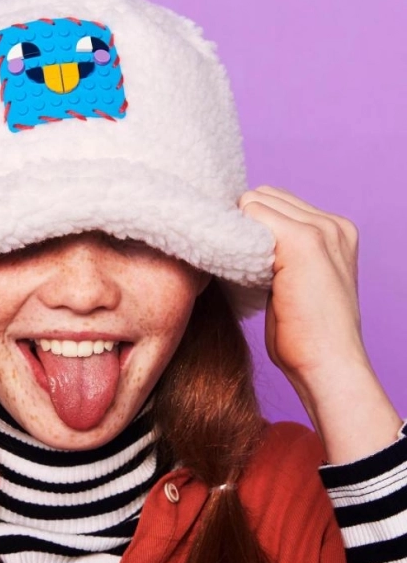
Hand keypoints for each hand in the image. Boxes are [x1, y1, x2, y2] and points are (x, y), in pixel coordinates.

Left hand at [239, 186, 400, 462]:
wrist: (326, 365)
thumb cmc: (305, 335)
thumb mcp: (294, 284)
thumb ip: (278, 256)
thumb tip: (238, 238)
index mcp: (335, 232)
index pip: (276, 202)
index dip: (249, 222)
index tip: (231, 246)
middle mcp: (332, 224)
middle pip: (264, 196)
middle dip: (241, 221)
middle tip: (226, 254)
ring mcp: (320, 229)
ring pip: (255, 202)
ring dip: (237, 228)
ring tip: (230, 262)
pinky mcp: (303, 240)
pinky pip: (251, 213)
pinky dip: (233, 233)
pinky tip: (227, 261)